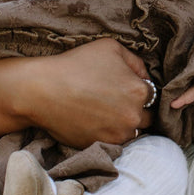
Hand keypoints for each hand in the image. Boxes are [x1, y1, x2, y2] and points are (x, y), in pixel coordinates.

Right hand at [0, 38, 152, 147]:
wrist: (42, 90)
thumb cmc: (75, 65)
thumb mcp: (110, 48)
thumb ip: (135, 61)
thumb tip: (145, 76)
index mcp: (139, 91)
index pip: (151, 95)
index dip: (138, 91)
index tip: (125, 89)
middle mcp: (133, 116)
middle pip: (145, 117)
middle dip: (135, 110)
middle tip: (116, 102)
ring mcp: (117, 135)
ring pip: (131, 132)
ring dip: (123, 124)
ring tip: (105, 113)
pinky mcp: (102, 146)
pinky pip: (115, 143)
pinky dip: (109, 134)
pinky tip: (96, 122)